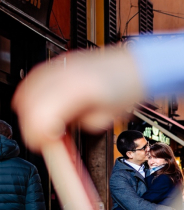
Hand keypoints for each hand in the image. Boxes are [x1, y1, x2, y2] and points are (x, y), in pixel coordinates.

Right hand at [12, 48, 144, 152]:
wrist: (133, 66)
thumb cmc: (126, 89)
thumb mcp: (106, 118)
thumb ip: (82, 127)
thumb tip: (61, 135)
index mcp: (77, 89)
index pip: (41, 116)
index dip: (40, 136)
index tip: (48, 145)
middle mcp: (63, 74)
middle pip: (27, 105)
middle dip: (33, 127)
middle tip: (48, 138)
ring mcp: (57, 66)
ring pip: (25, 94)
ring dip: (31, 113)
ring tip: (51, 123)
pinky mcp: (55, 64)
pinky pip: (31, 84)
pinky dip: (33, 99)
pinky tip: (48, 108)